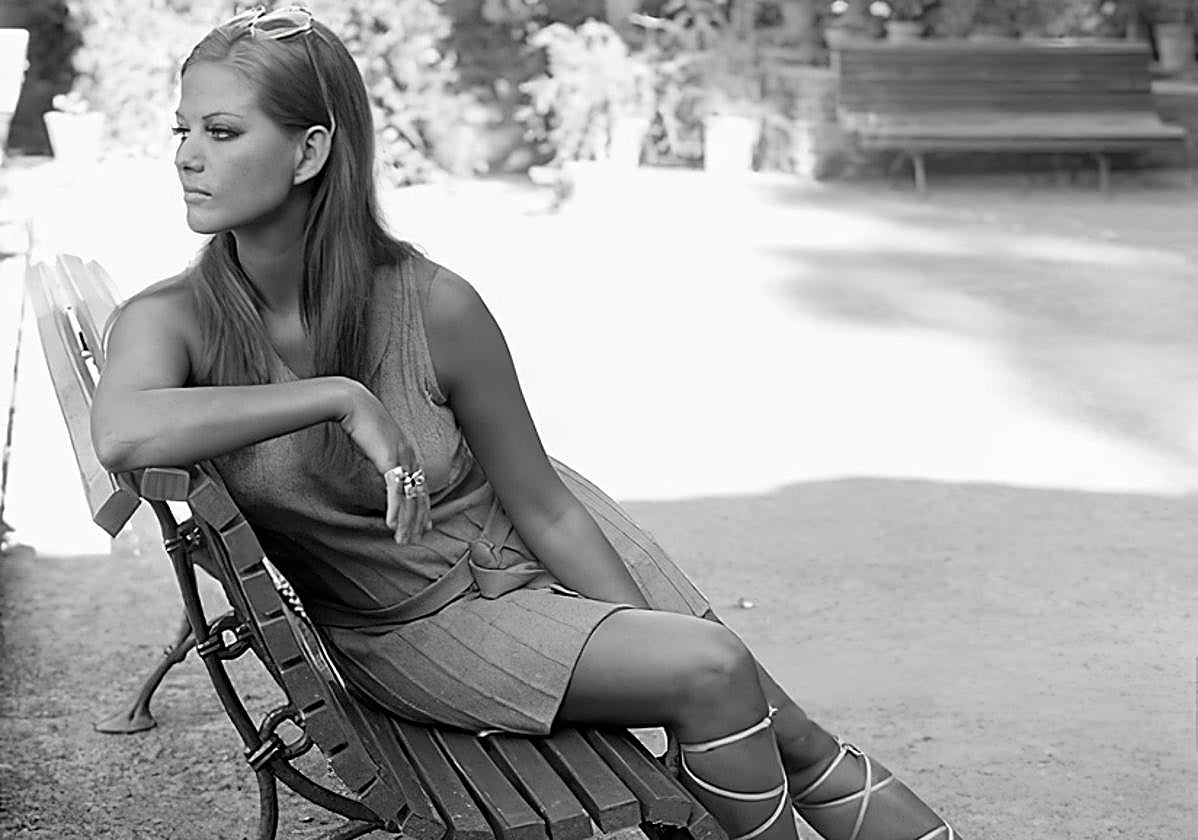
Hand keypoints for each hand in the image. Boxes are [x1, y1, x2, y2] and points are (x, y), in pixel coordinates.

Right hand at [337, 381, 430, 542]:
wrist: (353, 403)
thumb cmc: (362, 420)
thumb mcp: (378, 441)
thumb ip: (384, 456)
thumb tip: (384, 466)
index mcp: (410, 452)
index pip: (421, 486)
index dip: (423, 508)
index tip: (424, 525)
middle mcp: (411, 456)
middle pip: (419, 496)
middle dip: (417, 521)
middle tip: (414, 539)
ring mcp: (403, 458)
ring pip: (409, 498)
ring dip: (405, 522)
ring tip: (402, 539)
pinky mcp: (390, 460)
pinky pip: (395, 492)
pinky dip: (395, 510)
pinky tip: (392, 525)